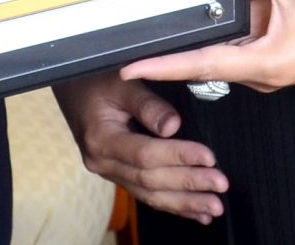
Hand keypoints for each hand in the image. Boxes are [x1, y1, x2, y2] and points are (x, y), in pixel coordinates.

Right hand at [51, 72, 227, 223]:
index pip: (146, 154)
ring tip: (214, 208)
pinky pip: (146, 194)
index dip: (178, 156)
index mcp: (101, 138)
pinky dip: (173, 205)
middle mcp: (103, 162)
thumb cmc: (98, 80)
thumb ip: (147, 103)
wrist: (73, 89)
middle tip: (221, 185)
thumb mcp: (122, 82)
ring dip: (184, 203)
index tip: (209, 157)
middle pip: (150, 179)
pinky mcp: (119, 174)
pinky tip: (196, 214)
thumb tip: (173, 126)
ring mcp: (110, 172)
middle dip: (188, 184)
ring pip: (149, 194)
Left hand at [119, 0, 294, 93]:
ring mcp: (266, 68)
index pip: (201, 65)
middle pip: (207, 59)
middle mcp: (260, 73)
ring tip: (169, 22)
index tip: (131, 69)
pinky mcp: (273, 58)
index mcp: (264, 63)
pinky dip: (226, 30)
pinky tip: (216, 13)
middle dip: (176, 48)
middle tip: (136, 37)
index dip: (164, 67)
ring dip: (204, 36)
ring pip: (224, 51)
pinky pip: (240, 44)